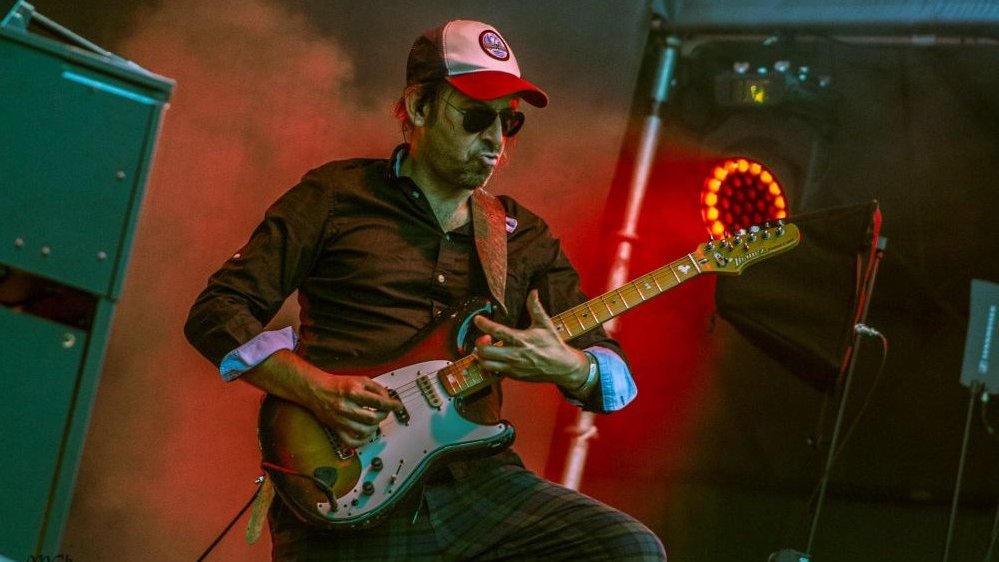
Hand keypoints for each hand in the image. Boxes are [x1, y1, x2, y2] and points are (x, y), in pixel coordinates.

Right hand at [244, 350, 401, 449]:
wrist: (317, 390)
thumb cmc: (338, 385)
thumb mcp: (360, 379)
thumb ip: (376, 388)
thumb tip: (389, 398)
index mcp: (353, 392)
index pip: (379, 402)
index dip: (392, 405)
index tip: (397, 406)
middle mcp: (346, 407)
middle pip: (373, 418)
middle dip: (384, 416)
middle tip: (385, 412)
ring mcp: (341, 420)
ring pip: (365, 431)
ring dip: (375, 427)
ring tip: (375, 421)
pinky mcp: (336, 429)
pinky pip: (352, 442)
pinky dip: (362, 441)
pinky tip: (366, 433)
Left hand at [472, 290, 589, 389]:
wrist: (563, 367)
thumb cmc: (553, 344)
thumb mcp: (545, 324)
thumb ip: (535, 307)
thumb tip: (533, 292)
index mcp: (521, 339)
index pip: (497, 331)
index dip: (484, 324)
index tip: (477, 318)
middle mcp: (514, 355)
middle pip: (485, 351)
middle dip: (479, 342)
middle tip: (485, 337)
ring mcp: (513, 367)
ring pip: (485, 364)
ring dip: (481, 356)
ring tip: (487, 348)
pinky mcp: (513, 376)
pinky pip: (493, 373)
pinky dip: (488, 366)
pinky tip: (493, 359)